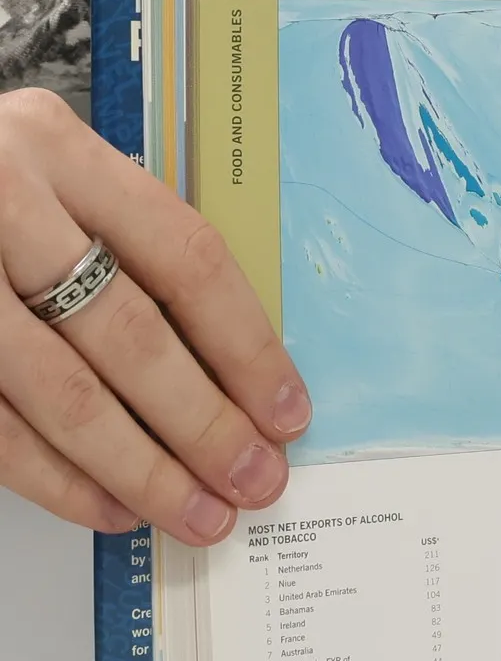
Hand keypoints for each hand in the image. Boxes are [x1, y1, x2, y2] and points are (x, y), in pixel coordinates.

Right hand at [0, 88, 310, 542]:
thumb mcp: (55, 181)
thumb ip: (127, 249)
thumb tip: (231, 371)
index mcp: (55, 148)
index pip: (184, 259)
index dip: (247, 347)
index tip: (285, 411)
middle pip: (128, 334)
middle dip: (204, 424)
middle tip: (253, 478)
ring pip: (62, 392)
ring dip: (141, 469)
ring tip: (196, 511)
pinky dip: (59, 479)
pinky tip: (110, 504)